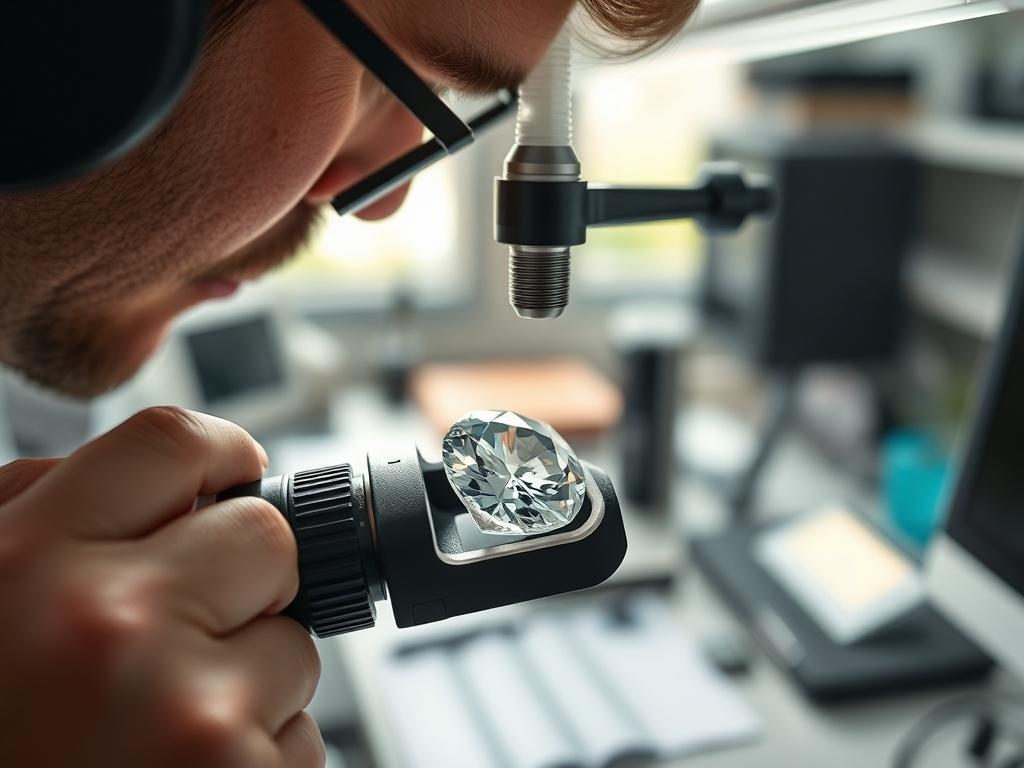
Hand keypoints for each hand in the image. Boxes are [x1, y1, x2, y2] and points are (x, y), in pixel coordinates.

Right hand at [0, 407, 323, 766]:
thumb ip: (47, 518)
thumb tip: (170, 473)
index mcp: (26, 564)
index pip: (175, 442)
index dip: (219, 458)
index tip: (231, 481)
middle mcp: (108, 624)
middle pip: (266, 538)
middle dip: (241, 583)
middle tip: (181, 639)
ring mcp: (185, 708)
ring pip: (295, 644)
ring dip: (248, 683)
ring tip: (155, 733)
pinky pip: (301, 735)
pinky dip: (258, 756)